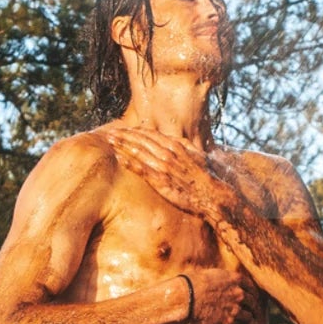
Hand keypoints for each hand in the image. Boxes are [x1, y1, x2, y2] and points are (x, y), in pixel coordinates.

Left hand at [103, 127, 238, 224]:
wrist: (213, 194)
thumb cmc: (206, 176)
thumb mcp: (197, 154)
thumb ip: (184, 145)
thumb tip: (173, 139)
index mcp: (176, 146)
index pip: (151, 134)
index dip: (135, 130)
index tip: (124, 128)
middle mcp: (168, 153)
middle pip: (141, 140)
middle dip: (124, 135)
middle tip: (110, 132)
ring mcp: (163, 167)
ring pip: (138, 152)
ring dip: (122, 145)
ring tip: (109, 140)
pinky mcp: (161, 181)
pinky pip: (141, 169)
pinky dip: (129, 162)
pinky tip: (118, 157)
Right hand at [180, 266, 259, 323]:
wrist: (186, 298)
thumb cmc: (193, 283)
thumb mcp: (210, 274)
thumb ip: (221, 278)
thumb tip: (219, 280)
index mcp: (235, 280)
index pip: (251, 287)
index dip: (253, 294)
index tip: (253, 298)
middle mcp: (239, 294)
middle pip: (253, 303)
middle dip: (255, 309)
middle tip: (255, 314)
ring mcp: (235, 309)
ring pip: (250, 318)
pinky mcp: (228, 323)